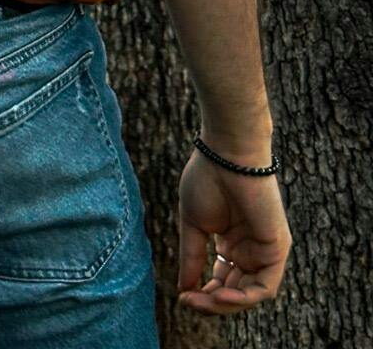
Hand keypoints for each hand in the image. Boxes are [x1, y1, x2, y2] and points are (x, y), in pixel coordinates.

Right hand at [178, 146, 291, 313]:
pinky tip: (219, 294)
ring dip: (226, 304)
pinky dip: (243, 298)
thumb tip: (183, 289)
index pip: (222, 282)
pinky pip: (264, 287)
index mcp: (231, 243)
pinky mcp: (277, 249)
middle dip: (212, 303)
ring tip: (203, 300)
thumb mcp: (194, 225)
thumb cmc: (208, 179)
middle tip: (189, 303)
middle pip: (235, 292)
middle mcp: (250, 250)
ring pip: (250, 295)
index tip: (182, 297)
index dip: (203, 294)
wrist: (226, 154)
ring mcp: (264, 250)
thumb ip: (192, 257)